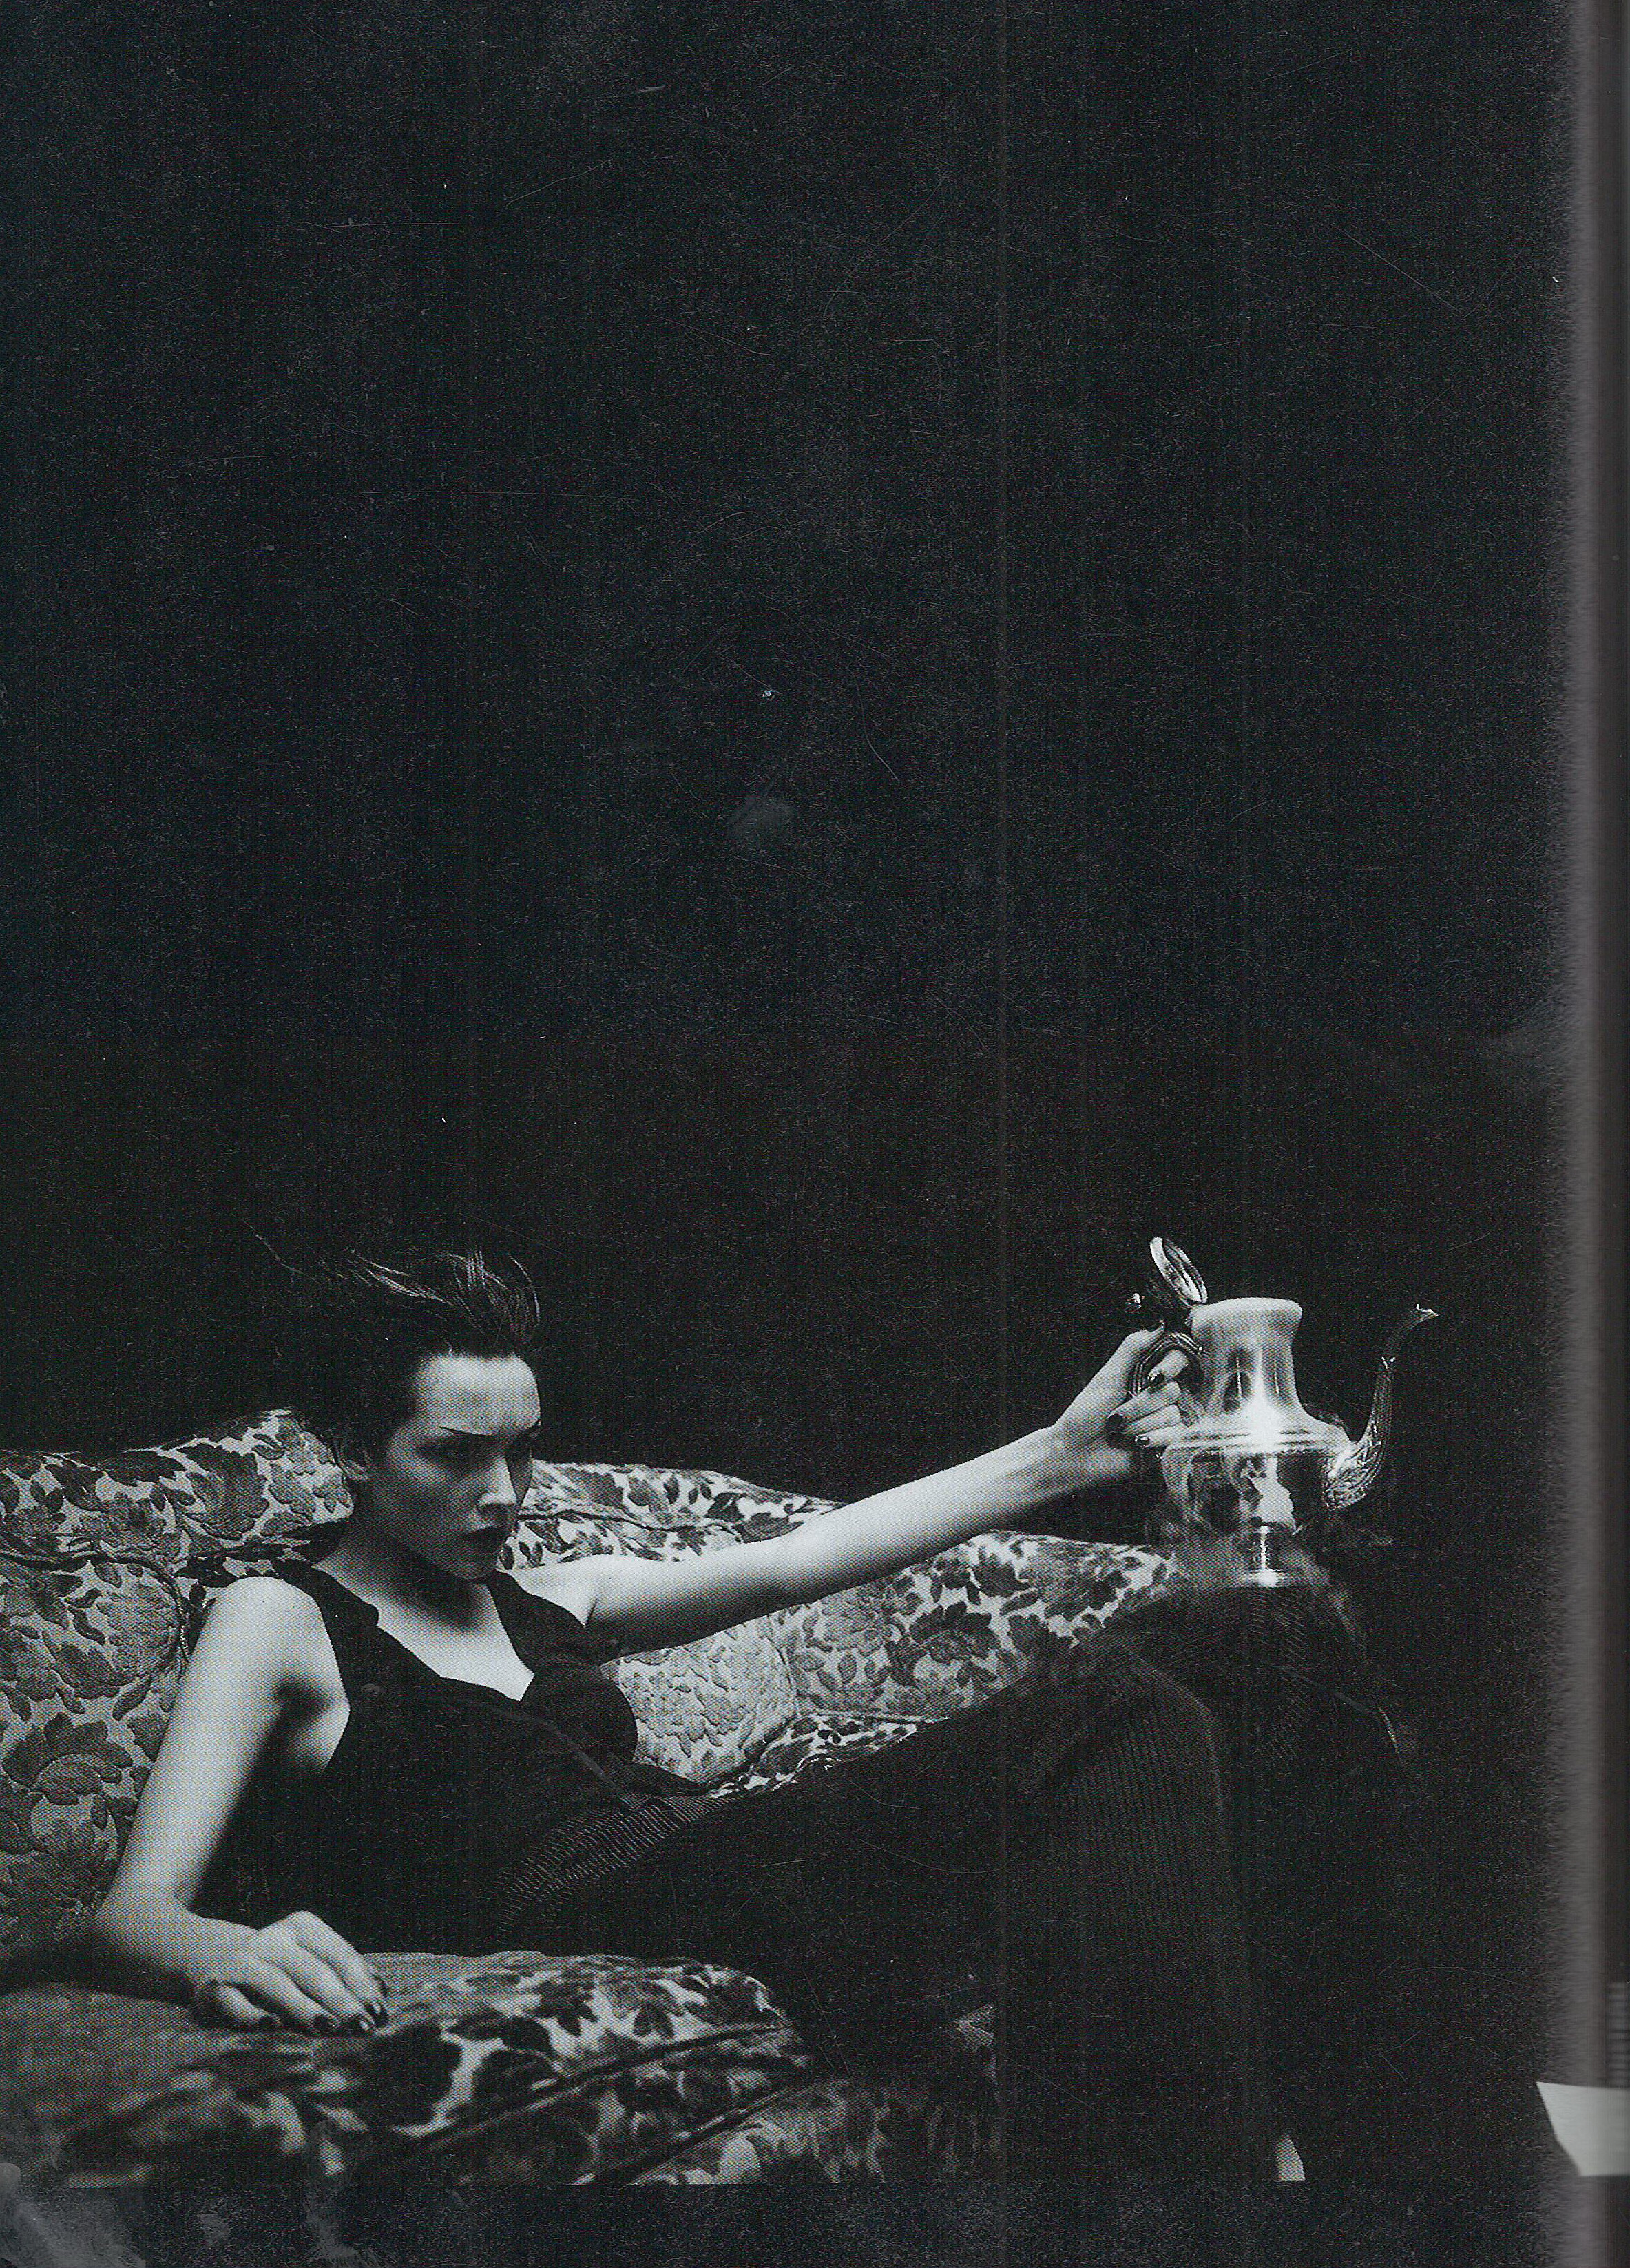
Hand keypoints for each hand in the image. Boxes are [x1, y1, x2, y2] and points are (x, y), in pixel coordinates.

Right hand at [192, 1911, 386, 2034]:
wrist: (216, 1963)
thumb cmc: (280, 1968)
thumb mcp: (311, 1959)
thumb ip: (344, 1973)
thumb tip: (382, 1993)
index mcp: (301, 1926)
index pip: (337, 1954)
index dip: (360, 1983)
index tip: (379, 2012)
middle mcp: (271, 1939)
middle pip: (313, 1971)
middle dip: (341, 2001)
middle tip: (362, 2028)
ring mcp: (241, 1962)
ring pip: (278, 1985)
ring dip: (305, 2009)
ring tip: (329, 2029)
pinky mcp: (215, 1988)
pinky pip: (235, 2004)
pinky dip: (253, 2016)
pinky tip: (272, 2027)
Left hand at [1051, 1329, 1191, 1490]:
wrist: (1075, 1452)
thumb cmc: (1085, 1414)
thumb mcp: (1107, 1377)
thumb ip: (1131, 1349)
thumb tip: (1156, 1324)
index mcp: (1147, 1377)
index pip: (1177, 1361)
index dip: (1169, 1367)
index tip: (1151, 1377)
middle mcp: (1160, 1398)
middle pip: (1172, 1391)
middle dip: (1138, 1404)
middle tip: (1116, 1414)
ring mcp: (1165, 1421)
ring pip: (1171, 1414)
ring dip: (1139, 1424)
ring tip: (1120, 1432)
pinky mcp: (1168, 1445)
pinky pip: (1175, 1436)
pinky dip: (1151, 1439)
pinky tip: (1136, 1443)